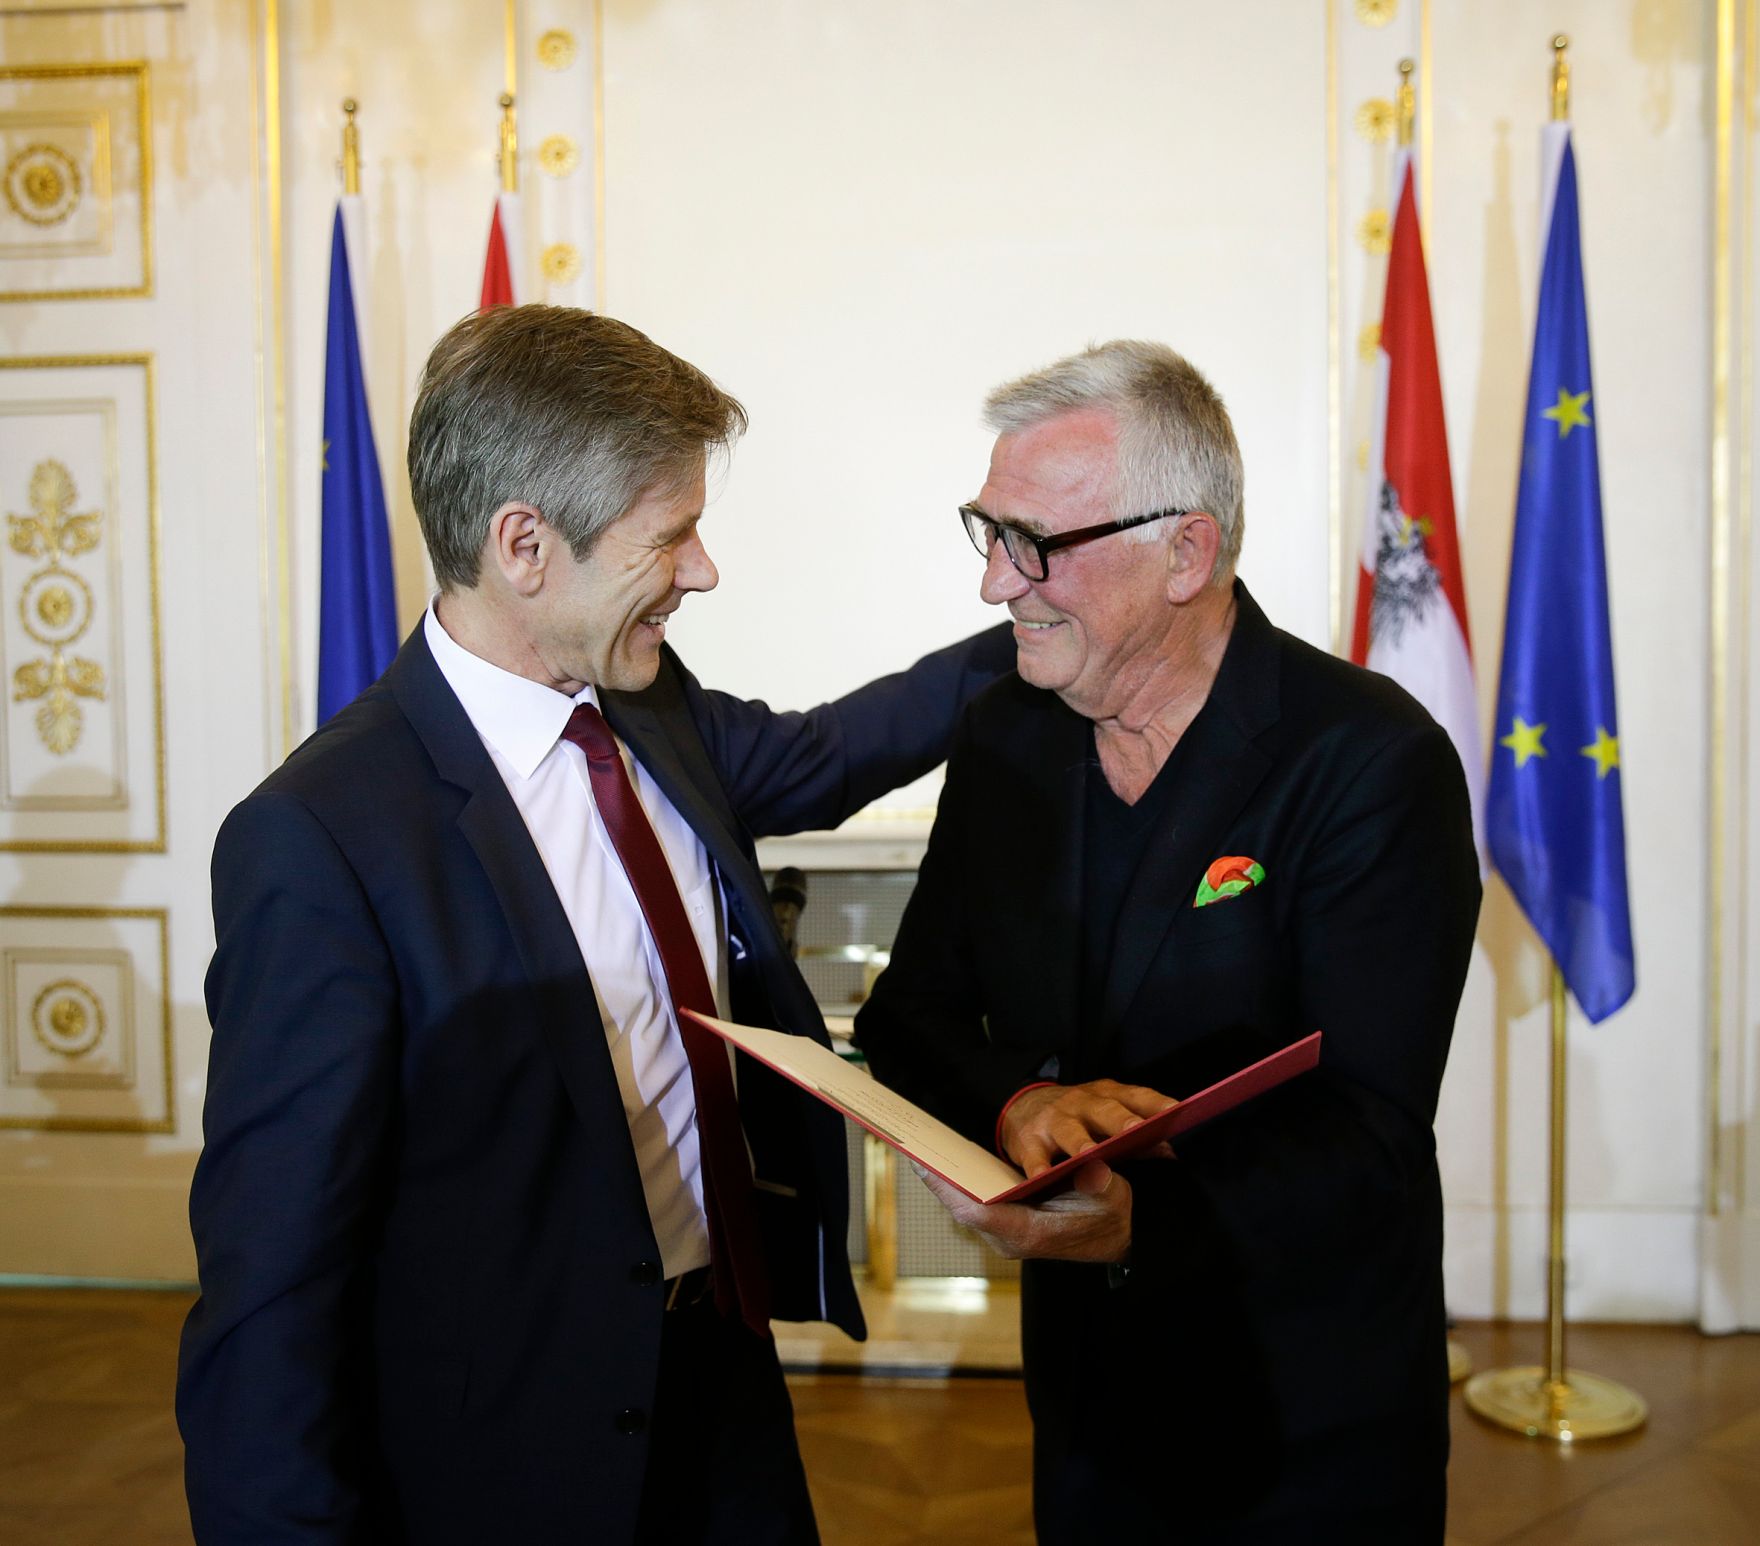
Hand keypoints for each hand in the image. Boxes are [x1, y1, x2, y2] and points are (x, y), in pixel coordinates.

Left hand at [918, 1161, 1132, 1262]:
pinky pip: (975, 1206)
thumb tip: (1093, 1171)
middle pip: (963, 1208)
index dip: (947, 1189)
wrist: (1120, 1237)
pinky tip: (950, 1161)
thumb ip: (1100, 1185)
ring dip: (946, 1183)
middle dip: (939, 1181)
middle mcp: (1011, 1238)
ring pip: (965, 1208)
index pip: (977, 1212)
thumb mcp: (1112, 1196)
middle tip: (913, 1148)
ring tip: (924, 1150)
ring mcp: (1008, 1235)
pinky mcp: (1009, 1227)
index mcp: (1029, 1233)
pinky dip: (960, 1186)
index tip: (923, 1166)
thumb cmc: (1113, 1215)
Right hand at [1000, 1079, 1176, 1176]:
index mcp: (1107, 1096)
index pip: (1136, 1096)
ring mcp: (1054, 1120)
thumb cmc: (1078, 1116)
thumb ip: (1137, 1133)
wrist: (1023, 1105)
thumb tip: (1169, 1153)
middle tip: (1135, 1130)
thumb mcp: (1106, 1116)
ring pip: (1069, 1130)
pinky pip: (1034, 1155)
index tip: (1176, 1110)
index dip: (1155, 1103)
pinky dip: (1037, 1166)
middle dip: (1120, 1120)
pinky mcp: (1029, 1139)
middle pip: (1103, 1110)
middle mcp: (1081, 1104)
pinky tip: (1041, 1178)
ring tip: (1090, 1155)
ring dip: (1080, 1142)